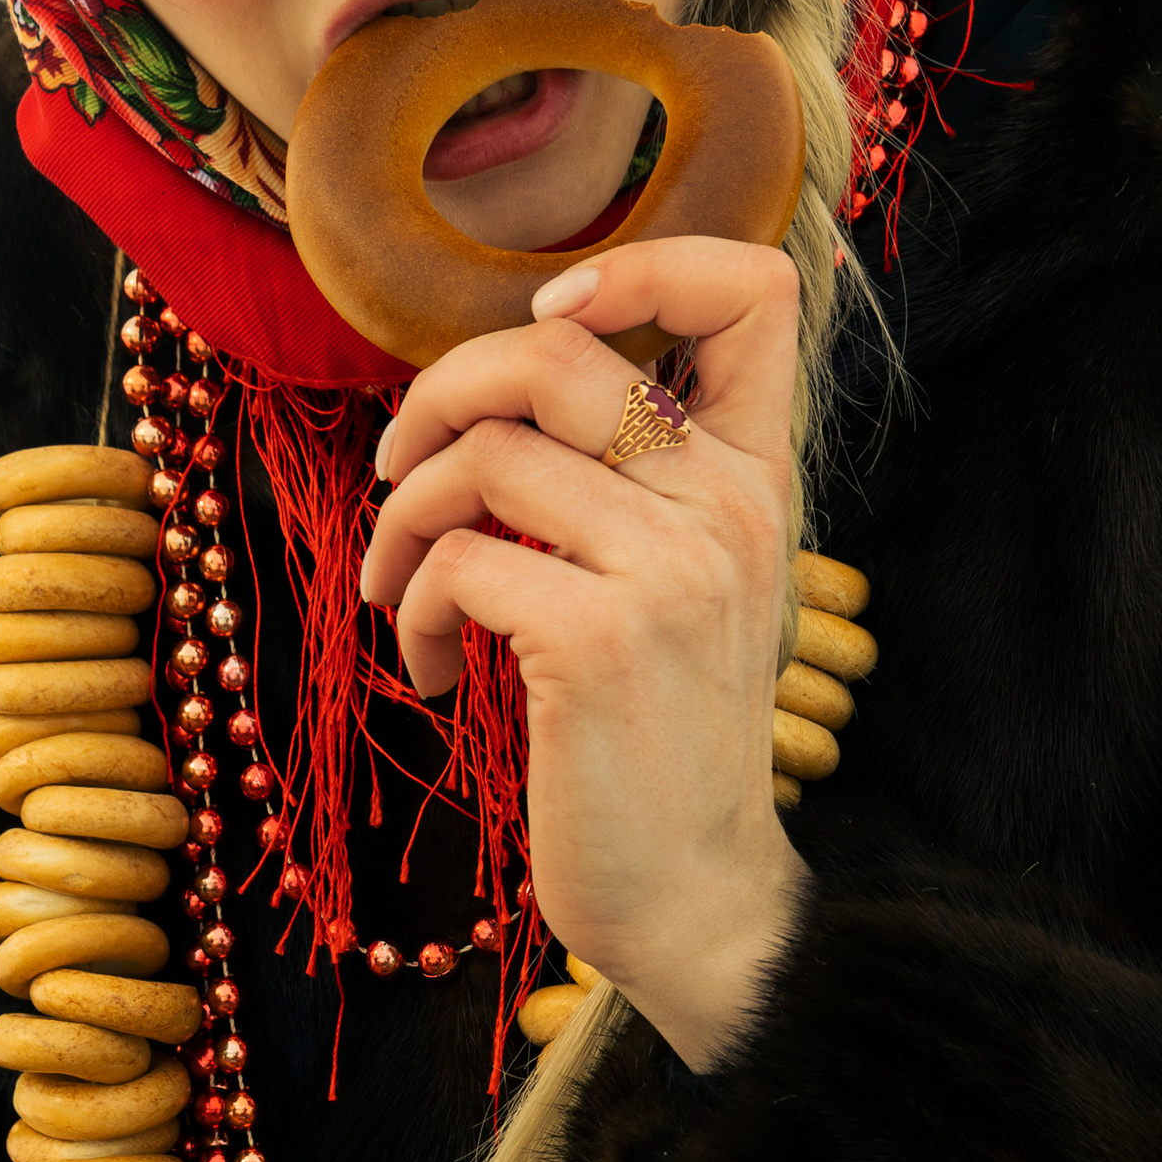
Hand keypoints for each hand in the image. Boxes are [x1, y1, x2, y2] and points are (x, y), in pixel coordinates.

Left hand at [360, 235, 809, 1067]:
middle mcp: (730, 505)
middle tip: (402, 471)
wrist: (695, 895)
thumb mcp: (685, 583)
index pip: (757, 288)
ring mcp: (672, 570)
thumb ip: (636, 478)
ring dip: (405, 520)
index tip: (550, 329)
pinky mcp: (599, 642)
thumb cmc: (660, 738)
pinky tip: (432, 668)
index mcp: (759, 476)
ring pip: (484, 454)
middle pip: (556, 354)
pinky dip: (412, 609)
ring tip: (402, 593)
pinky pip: (456, 561)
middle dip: (438, 396)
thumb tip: (509, 380)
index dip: (640, 266)